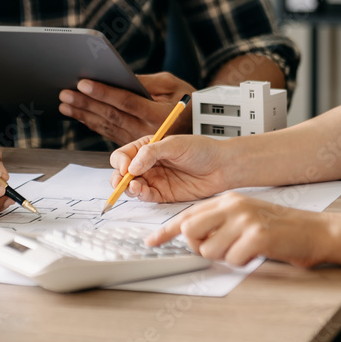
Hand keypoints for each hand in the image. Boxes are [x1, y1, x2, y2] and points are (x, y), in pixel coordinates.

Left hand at [59, 72, 195, 144]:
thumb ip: (146, 82)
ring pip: (106, 126)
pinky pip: (109, 134)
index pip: (125, 102)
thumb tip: (121, 77)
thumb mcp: (172, 84)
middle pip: (111, 116)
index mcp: (158, 114)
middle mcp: (147, 131)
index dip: (103, 92)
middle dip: (85, 103)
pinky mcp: (134, 144)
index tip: (83, 82)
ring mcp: (140, 140)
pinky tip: (79, 115)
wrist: (198, 126)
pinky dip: (92, 124)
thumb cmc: (186, 98)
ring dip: (83, 115)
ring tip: (66, 104)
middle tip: (65, 93)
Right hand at [109, 134, 228, 202]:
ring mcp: (155, 180)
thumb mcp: (175, 145)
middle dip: (118, 178)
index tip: (126, 167)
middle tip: (122, 182)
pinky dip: (141, 196)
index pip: (124, 155)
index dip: (121, 161)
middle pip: (123, 173)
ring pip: (132, 187)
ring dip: (129, 188)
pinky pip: (146, 197)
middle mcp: (148, 164)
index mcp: (148, 148)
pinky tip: (143, 192)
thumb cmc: (202, 150)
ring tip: (136, 186)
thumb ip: (151, 153)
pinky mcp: (163, 194)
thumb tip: (132, 166)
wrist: (221, 167)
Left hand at [145, 192, 333, 267]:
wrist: (315, 231)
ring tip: (246, 250)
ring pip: (209, 250)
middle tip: (221, 249)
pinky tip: (258, 253)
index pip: (188, 214)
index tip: (151, 241)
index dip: (167, 230)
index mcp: (228, 199)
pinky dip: (243, 262)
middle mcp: (234, 205)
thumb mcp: (246, 217)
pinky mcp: (257, 235)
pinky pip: (233, 259)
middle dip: (199, 247)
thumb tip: (192, 238)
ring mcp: (245, 218)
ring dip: (225, 257)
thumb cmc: (280, 228)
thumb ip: (220, 223)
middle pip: (191, 230)